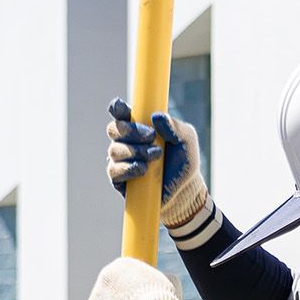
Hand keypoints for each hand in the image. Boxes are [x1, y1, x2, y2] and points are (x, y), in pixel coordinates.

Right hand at [106, 101, 206, 226]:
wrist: (183, 191)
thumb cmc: (184, 162)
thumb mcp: (186, 140)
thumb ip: (175, 126)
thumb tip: (156, 117)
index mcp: (140, 126)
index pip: (122, 113)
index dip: (117, 108)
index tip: (120, 107)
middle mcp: (127, 141)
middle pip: (113, 129)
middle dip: (131, 131)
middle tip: (151, 137)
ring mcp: (121, 160)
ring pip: (114, 150)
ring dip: (134, 151)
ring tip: (155, 157)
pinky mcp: (119, 179)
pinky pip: (113, 170)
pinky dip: (128, 168)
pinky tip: (142, 170)